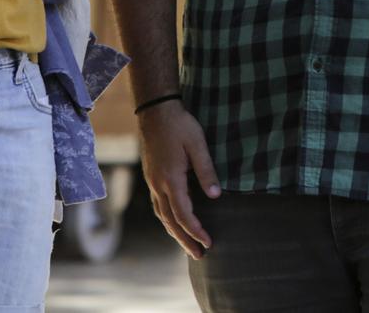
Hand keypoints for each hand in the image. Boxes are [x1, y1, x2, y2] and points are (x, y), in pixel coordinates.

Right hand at [139, 101, 219, 259]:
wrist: (155, 112)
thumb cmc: (179, 125)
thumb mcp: (198, 144)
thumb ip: (206, 170)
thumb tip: (216, 196)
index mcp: (171, 179)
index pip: (183, 213)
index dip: (196, 230)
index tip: (208, 242)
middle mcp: (158, 185)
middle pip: (170, 221)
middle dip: (185, 240)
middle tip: (199, 256)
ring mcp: (153, 182)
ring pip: (162, 215)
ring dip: (175, 233)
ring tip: (188, 246)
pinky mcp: (152, 178)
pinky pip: (158, 206)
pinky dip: (167, 219)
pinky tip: (174, 223)